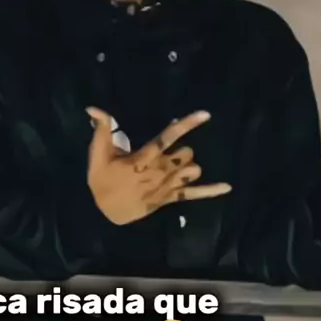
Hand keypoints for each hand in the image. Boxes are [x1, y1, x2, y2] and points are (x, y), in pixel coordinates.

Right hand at [86, 108, 231, 224]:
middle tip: (167, 154)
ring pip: (192, 171)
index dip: (186, 125)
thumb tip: (93, 107)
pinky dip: (210, 191)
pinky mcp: (169, 199)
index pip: (167, 138)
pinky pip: (194, 195)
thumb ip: (101, 130)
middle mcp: (158, 172)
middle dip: (182, 151)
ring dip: (188, 166)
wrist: (104, 213)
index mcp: (142, 159)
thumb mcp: (97, 154)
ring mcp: (166, 187)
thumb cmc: (102, 180)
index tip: (206, 114)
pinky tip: (227, 187)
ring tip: (176, 168)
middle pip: (185, 154)